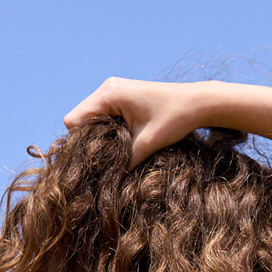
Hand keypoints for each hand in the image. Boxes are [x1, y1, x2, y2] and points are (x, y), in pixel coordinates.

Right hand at [63, 78, 210, 167]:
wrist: (197, 102)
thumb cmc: (174, 119)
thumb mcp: (147, 145)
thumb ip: (124, 162)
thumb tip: (106, 183)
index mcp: (109, 94)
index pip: (74, 121)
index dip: (79, 143)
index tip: (94, 161)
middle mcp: (107, 88)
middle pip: (80, 120)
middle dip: (88, 141)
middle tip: (105, 160)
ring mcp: (114, 91)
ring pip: (91, 119)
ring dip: (99, 137)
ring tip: (115, 152)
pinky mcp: (122, 97)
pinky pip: (104, 116)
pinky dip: (108, 131)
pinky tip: (121, 142)